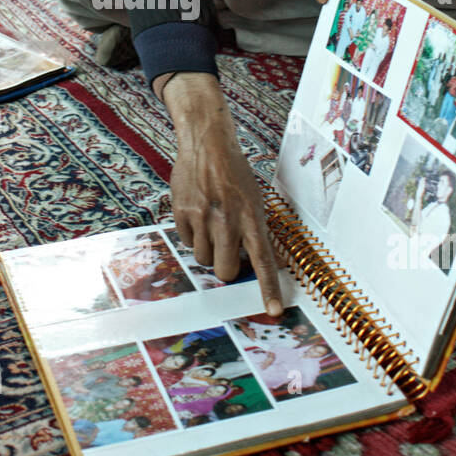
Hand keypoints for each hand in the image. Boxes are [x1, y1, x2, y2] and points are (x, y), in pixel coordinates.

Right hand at [164, 73, 283, 316]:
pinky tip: (198, 215)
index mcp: (251, 218)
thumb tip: (264, 262)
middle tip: (228, 254)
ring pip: (204, 259)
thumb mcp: (254, 200)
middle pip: (225, 271)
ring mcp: (203, 218)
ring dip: (209, 251)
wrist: (207, 144)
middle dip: (227, 269)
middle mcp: (228, 221)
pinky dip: (193, 236)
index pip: (263, 261)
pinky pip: (187, 242)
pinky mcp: (182, 213)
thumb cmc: (235, 174)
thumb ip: (255, 230)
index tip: (274, 310)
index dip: (268, 288)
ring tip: (212, 226)